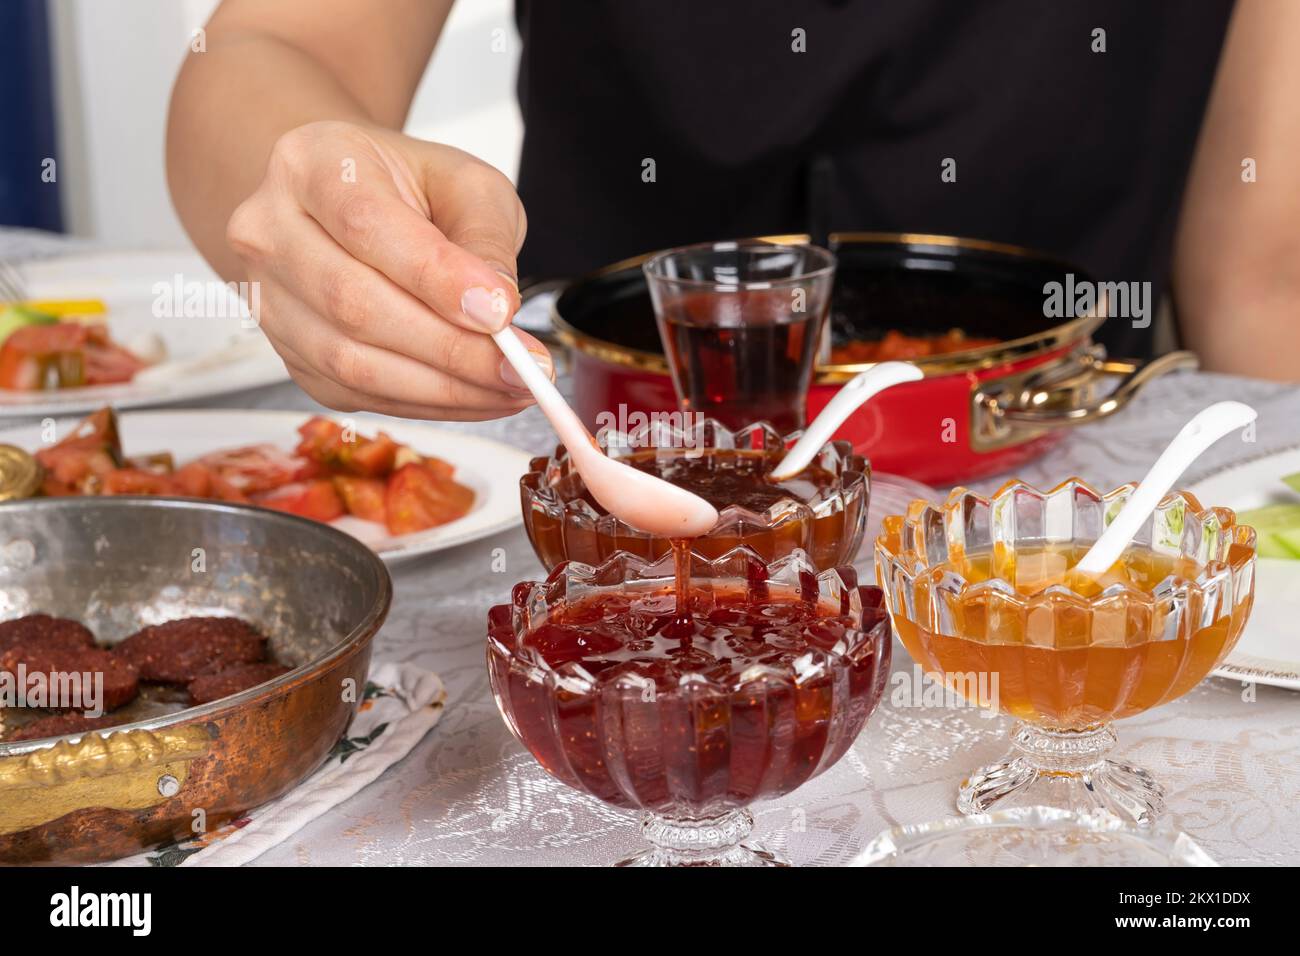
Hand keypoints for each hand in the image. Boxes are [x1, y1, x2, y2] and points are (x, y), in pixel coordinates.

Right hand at [226, 120, 549, 419]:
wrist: (354, 206)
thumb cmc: (410, 188)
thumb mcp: (466, 184)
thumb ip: (485, 238)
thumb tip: (496, 311)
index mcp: (310, 165)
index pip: (366, 226)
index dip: (435, 278)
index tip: (500, 313)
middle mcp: (269, 232)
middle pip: (353, 304)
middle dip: (451, 349)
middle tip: (522, 368)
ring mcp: (269, 300)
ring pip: (351, 362)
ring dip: (444, 388)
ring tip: (511, 389)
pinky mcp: (290, 355)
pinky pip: (358, 394)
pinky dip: (427, 404)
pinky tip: (478, 396)